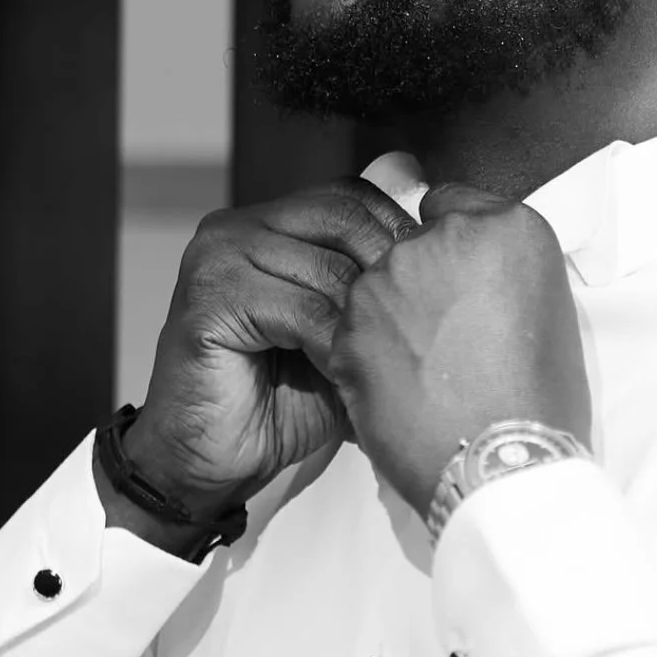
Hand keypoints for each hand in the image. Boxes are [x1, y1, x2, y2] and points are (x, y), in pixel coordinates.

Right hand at [124, 178, 418, 513]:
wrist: (211, 459)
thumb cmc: (278, 405)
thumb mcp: (343, 343)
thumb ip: (377, 303)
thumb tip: (447, 278)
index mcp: (270, 226)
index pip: (351, 197)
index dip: (398, 233)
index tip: (433, 284)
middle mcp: (240, 227)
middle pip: (343, 216)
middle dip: (390, 270)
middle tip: (414, 325)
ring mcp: (219, 256)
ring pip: (326, 266)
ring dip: (363, 318)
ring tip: (379, 359)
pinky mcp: (210, 298)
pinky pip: (296, 308)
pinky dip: (331, 344)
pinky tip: (343, 374)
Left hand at [324, 183, 592, 520]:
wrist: (504, 465)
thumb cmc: (542, 401)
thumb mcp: (549, 313)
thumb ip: (503, 275)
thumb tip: (473, 282)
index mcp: (506, 228)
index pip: (451, 208)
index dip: (451, 253)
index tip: (457, 286)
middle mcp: (441, 239)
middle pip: (407, 246)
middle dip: (417, 285)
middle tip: (442, 341)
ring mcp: (388, 282)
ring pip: (373, 289)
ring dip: (386, 322)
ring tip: (418, 375)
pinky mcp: (350, 330)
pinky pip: (348, 334)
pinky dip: (363, 360)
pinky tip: (395, 394)